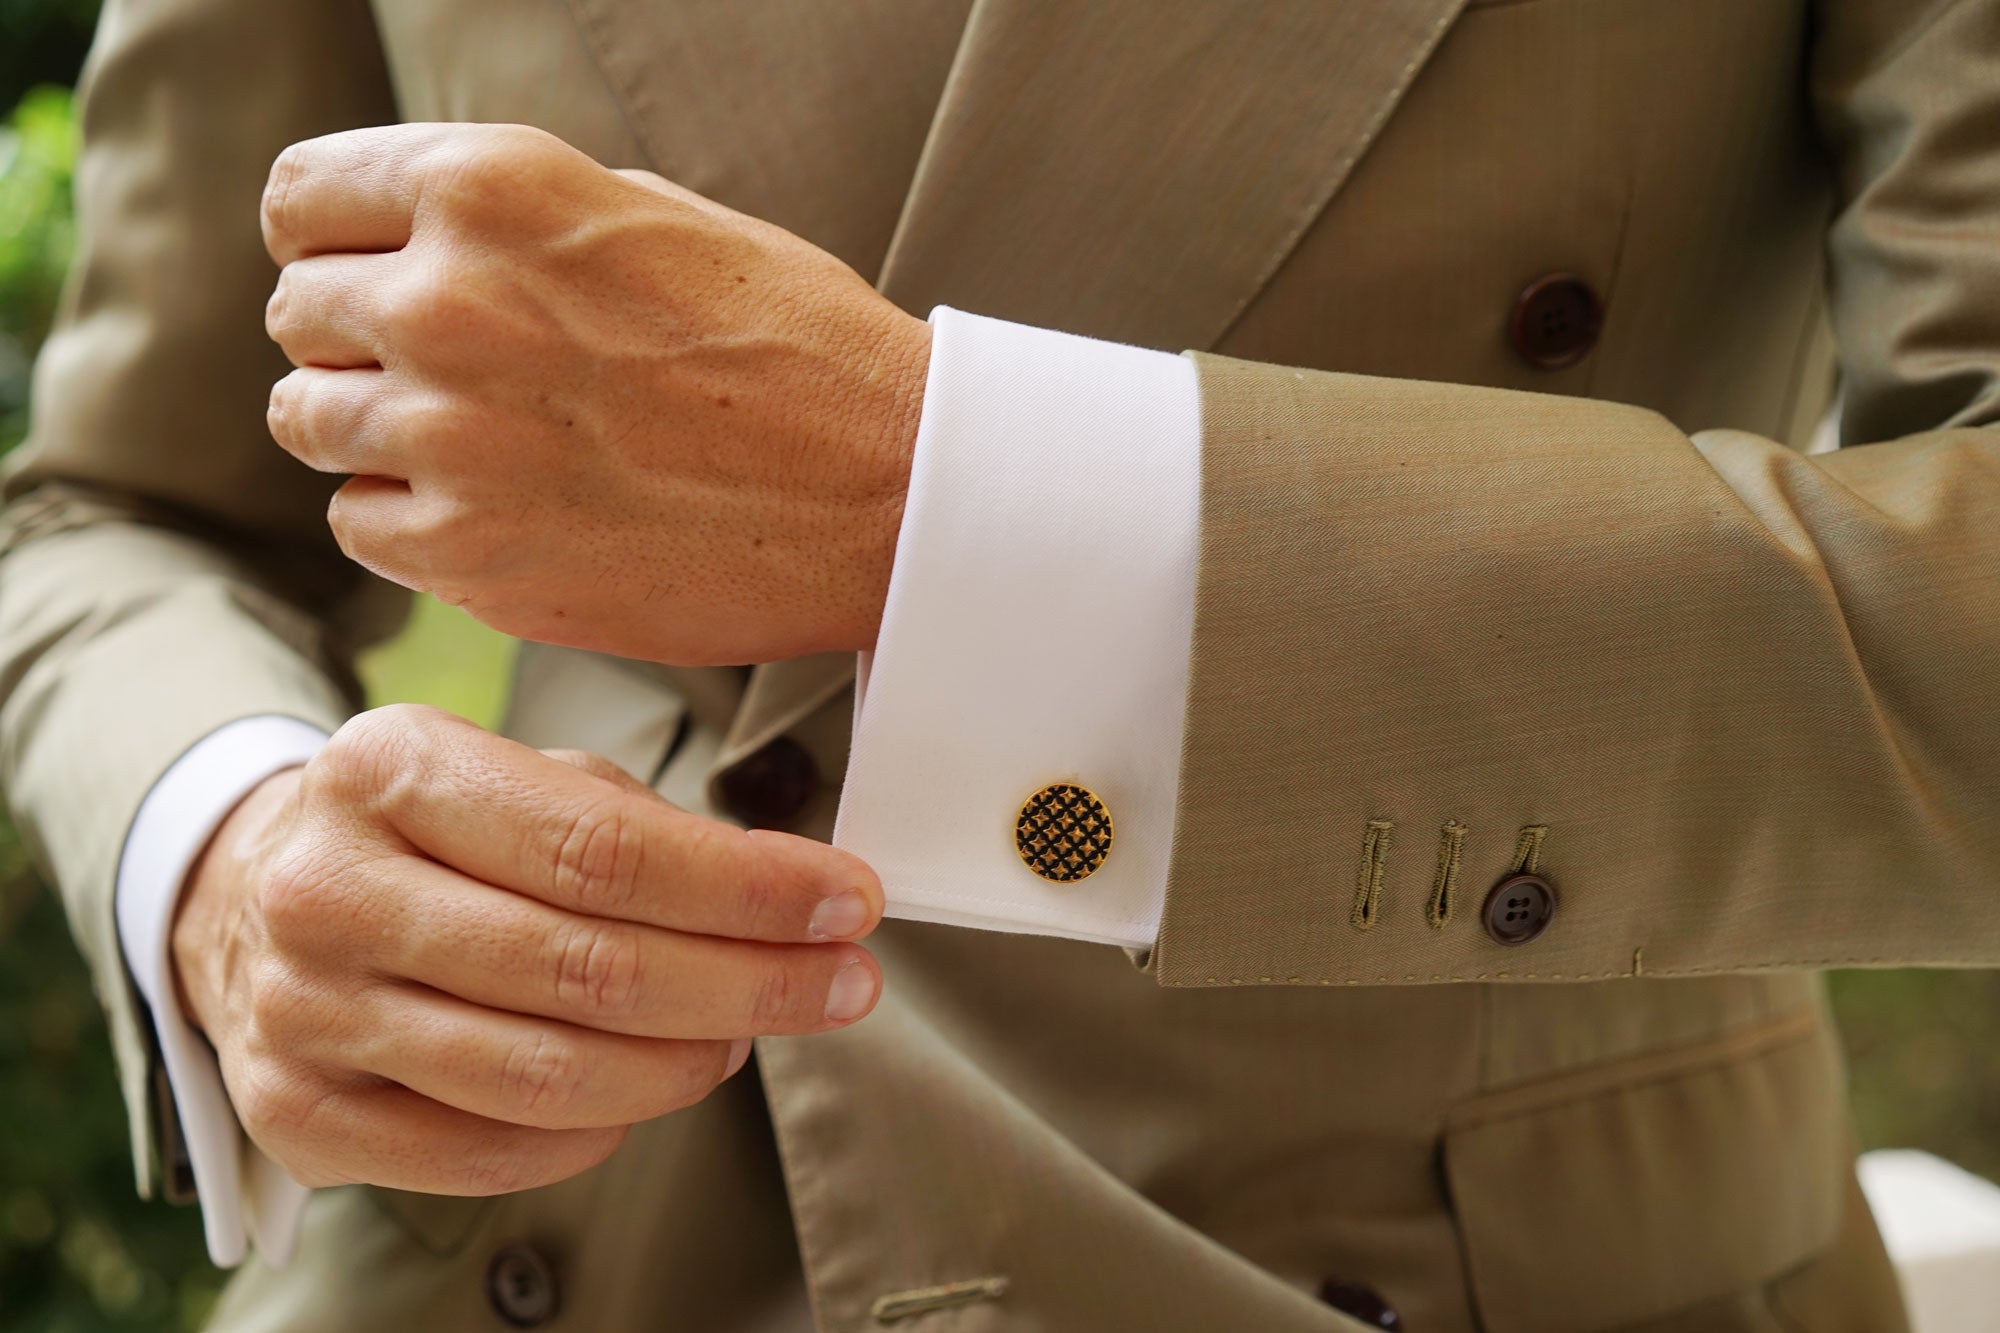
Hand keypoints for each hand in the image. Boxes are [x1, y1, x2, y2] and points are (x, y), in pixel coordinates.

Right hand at [170, 704, 882, 1193]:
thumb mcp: (513, 775)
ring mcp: (303, 1012)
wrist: (251, 894)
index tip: (848, 901)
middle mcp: (328, 889)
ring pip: (548, 1074)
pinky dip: (598, 1130)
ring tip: (748, 1033)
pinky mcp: (300, 1113)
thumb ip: (638, 827)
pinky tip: (648, 1086)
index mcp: (391, 769)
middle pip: (590, 968)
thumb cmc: (423, 831)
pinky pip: (491, 1151)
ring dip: (687, 1064)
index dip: (748, 889)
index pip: (604, 849)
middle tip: (841, 983)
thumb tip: (790, 898)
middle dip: (751, 983)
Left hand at [259, 122, 929, 666]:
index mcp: (493, 190)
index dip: (329, 237)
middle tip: (450, 370)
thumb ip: (510, 219)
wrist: (888, 493)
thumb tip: (409, 243)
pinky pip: (360, 525)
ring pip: (308, 420)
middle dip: (358, 336)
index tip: (359, 270)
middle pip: (299, 311)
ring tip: (475, 443)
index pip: (301, 198)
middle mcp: (448, 303)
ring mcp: (450, 438)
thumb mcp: (652, 217)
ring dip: (373, 429)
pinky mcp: (470, 557)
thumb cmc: (797, 348)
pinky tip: (499, 510)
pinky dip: (409, 520)